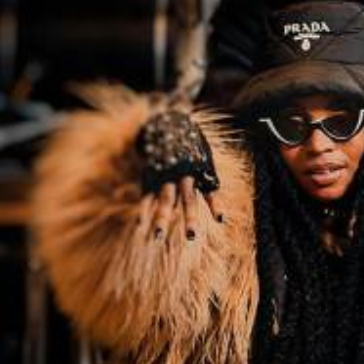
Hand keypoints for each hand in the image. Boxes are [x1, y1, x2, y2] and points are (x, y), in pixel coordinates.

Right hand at [135, 108, 222, 239]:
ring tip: (158, 238)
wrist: (168, 125)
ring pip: (164, 200)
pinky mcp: (151, 178)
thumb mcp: (205, 159)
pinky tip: (142, 226)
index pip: (209, 192)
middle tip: (192, 237)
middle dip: (189, 218)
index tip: (221, 220)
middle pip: (187, 200)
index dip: (215, 205)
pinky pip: (147, 197)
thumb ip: (209, 180)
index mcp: (199, 171)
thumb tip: (215, 206)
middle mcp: (182, 175)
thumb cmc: (193, 148)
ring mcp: (165, 177)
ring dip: (161, 219)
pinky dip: (145, 210)